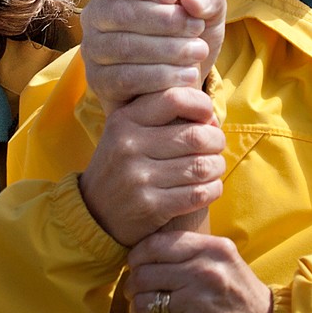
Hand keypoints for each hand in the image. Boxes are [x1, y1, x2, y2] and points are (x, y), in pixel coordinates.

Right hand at [79, 87, 224, 245]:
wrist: (94, 213)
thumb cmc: (124, 165)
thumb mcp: (128, 132)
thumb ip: (162, 117)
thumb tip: (212, 118)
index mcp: (124, 120)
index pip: (174, 98)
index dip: (201, 105)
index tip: (207, 117)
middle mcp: (128, 146)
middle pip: (196, 136)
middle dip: (216, 141)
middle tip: (216, 147)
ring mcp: (138, 177)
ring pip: (201, 166)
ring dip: (217, 167)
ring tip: (214, 167)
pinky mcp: (150, 206)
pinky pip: (198, 194)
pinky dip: (212, 189)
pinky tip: (209, 187)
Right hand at [84, 0, 226, 110]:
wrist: (185, 77)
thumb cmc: (189, 31)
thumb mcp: (208, 8)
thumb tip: (192, 0)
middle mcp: (97, 14)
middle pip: (120, 13)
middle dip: (165, 21)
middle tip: (196, 28)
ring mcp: (93, 49)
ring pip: (123, 47)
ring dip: (167, 50)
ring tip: (197, 51)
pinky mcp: (99, 81)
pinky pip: (124, 78)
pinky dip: (160, 77)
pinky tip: (186, 74)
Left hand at [127, 230, 272, 312]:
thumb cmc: (239, 291)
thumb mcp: (224, 258)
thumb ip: (192, 249)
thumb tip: (147, 249)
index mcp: (212, 249)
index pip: (157, 244)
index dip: (137, 254)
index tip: (135, 262)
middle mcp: (204, 272)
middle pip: (144, 273)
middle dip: (132, 283)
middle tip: (134, 288)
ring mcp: (196, 302)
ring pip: (144, 301)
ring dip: (137, 306)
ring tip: (142, 307)